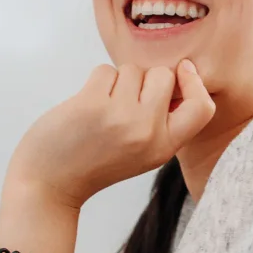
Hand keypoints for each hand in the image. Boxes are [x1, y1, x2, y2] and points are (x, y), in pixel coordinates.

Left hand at [8, 60, 215, 208]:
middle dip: (144, 79)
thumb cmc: (95, 162)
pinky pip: (105, 70)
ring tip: (102, 108)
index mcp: (164, 147)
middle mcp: (147, 132)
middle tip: (123, 103)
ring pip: (132, 69)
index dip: (195, 83)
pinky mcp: (93, 104)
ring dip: (116, 81)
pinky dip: (95, 82)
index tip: (182, 72)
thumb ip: (162, 122)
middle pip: (164, 75)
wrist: (49, 183)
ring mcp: (121, 117)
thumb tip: (177, 75)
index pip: (202, 108)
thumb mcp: (142, 153)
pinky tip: (87, 105)